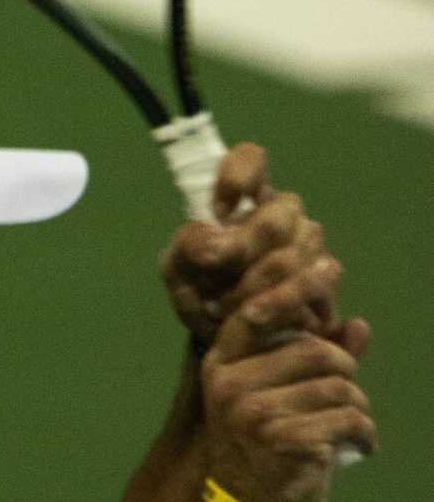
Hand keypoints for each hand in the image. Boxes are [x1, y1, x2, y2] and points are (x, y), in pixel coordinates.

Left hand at [160, 143, 353, 349]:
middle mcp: (282, 214)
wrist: (227, 341)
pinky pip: (313, 282)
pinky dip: (277, 303)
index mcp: (243, 199)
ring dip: (253, 285)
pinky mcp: (324, 278)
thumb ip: (187, 248)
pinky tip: (253, 317)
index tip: (219, 209)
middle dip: (244, 248)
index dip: (238, 174)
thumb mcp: (178, 271)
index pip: (251, 159)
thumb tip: (214, 240)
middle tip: (214, 274)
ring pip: (294, 252)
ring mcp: (308, 244)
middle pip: (278, 214)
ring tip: (222, 310)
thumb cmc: (203, 293)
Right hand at [200, 266, 376, 501]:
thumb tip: (359, 323)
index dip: (294, 285)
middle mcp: (230, 381)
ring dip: (358, 409)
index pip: (256, 309)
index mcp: (223, 364)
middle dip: (345, 372)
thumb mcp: (278, 398)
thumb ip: (313, 359)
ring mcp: (253, 411)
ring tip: (352, 428)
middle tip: (347, 400)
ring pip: (338, 385)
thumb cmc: (263, 453)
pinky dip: (365, 433)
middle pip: (315, 350)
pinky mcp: (282, 439)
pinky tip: (360, 448)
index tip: (328, 265)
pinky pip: (348, 417)